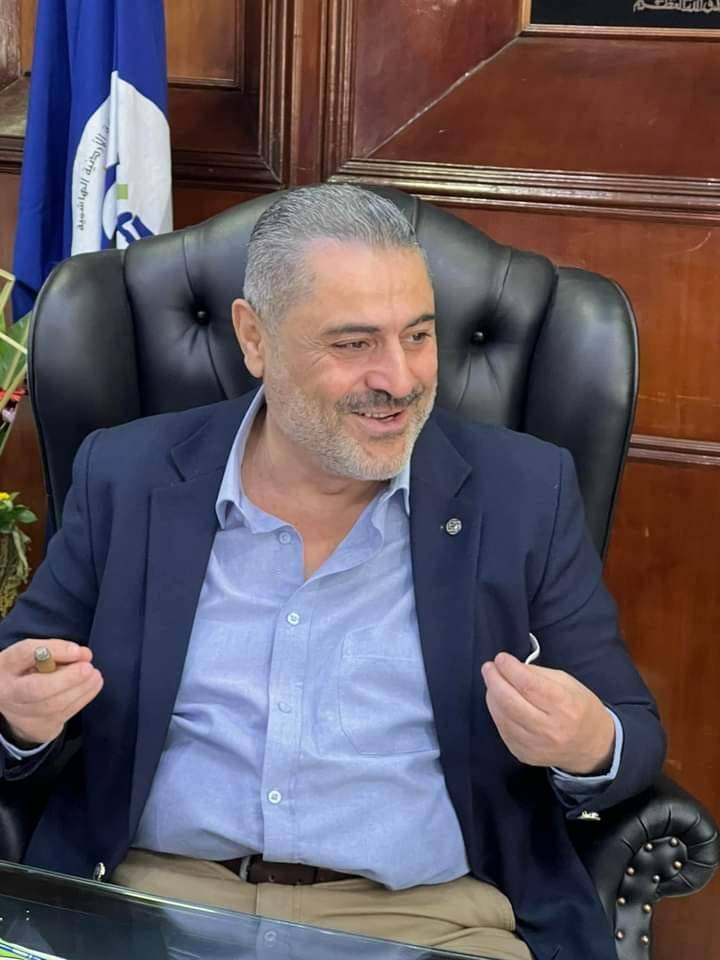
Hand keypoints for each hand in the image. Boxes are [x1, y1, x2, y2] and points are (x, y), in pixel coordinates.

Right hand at [0, 639, 102, 745]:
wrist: (13, 703)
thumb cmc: (27, 671)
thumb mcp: (33, 656)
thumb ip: (57, 651)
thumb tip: (84, 655)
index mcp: (4, 666)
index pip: (24, 653)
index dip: (54, 650)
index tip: (77, 650)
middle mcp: (8, 692)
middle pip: (37, 689)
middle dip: (67, 679)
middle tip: (88, 668)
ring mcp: (21, 714)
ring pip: (53, 705)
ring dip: (81, 689)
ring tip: (95, 675)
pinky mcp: (37, 728)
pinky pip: (63, 714)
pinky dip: (82, 699)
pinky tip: (93, 686)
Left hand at [481, 652, 614, 774]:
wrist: (592, 746)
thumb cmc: (580, 708)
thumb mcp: (567, 683)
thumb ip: (537, 674)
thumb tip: (509, 667)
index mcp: (565, 706)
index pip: (529, 685)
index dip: (510, 669)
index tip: (500, 658)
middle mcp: (551, 729)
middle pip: (510, 702)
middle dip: (494, 681)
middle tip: (488, 667)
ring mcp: (536, 745)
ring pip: (502, 717)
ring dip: (492, 696)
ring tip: (492, 682)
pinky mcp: (524, 754)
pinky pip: (503, 730)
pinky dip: (497, 713)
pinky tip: (498, 702)